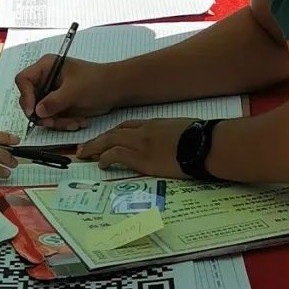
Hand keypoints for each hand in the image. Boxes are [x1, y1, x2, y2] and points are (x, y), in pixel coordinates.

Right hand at [16, 56, 119, 130]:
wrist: (116, 90)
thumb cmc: (97, 82)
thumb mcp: (75, 90)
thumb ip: (55, 101)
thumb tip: (37, 112)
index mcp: (47, 67)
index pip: (23, 80)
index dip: (26, 95)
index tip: (33, 111)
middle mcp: (45, 80)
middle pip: (29, 100)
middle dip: (43, 115)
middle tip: (53, 123)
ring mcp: (51, 94)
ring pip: (41, 114)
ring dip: (56, 122)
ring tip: (74, 123)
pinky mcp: (59, 106)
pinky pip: (52, 119)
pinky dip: (64, 123)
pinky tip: (78, 122)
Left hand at [77, 117, 192, 177]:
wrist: (204, 144)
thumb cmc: (199, 138)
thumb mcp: (181, 130)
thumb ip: (169, 134)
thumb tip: (170, 143)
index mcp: (153, 124)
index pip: (127, 126)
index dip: (113, 133)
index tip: (104, 139)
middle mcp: (143, 131)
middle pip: (113, 132)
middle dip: (97, 140)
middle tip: (85, 148)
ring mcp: (141, 144)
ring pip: (109, 140)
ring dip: (95, 147)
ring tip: (85, 155)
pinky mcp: (142, 158)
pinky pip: (116, 154)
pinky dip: (105, 157)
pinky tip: (101, 164)